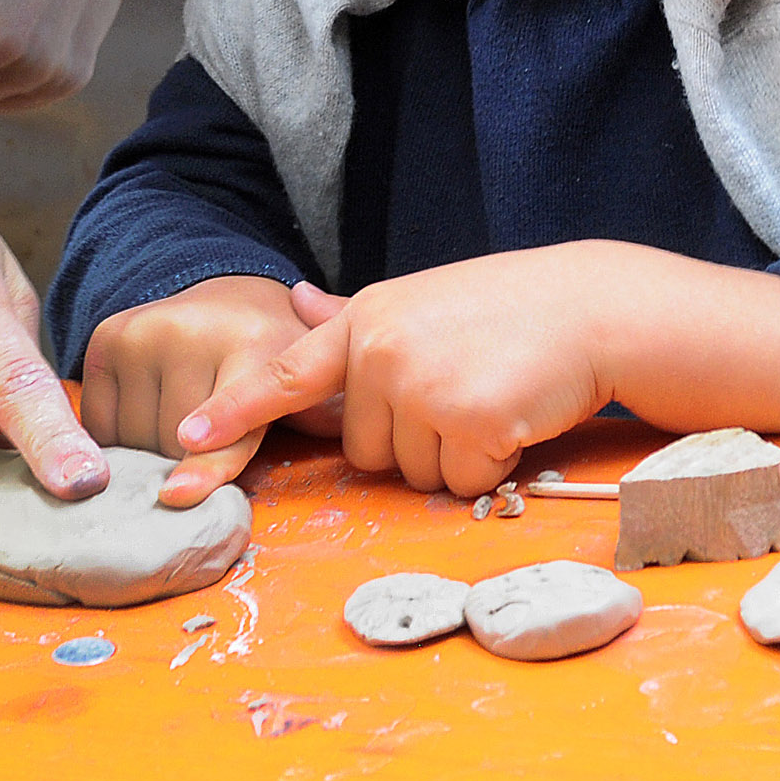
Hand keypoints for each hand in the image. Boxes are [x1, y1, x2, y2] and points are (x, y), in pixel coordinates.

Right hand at [79, 275, 329, 507]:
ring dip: (153, 452)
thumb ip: (330, 414)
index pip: (231, 418)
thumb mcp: (313, 376)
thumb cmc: (276, 353)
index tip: (178, 494)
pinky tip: (147, 410)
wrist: (231, 293)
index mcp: (255, 345)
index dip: (207, 461)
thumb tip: (346, 436)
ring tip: (179, 418)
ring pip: (136, 441)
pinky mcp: (109, 338)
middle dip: (191, 464)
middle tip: (209, 440)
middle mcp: (192, 331)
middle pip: (176, 448)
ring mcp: (145, 331)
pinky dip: (119, 435)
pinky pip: (102, 423)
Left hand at [175, 246, 779, 498]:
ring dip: (452, 453)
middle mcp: (382, 349)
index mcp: (364, 319)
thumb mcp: (421, 299)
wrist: (592, 307)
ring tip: (489, 396)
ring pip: (412, 471)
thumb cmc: (507, 308)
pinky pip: (460, 482)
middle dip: (410, 438)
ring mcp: (422, 385)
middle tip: (459, 390)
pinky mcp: (469, 421)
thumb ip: (352, 315)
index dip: (233, 410)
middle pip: (363, 448)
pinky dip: (489, 467)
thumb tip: (295, 298)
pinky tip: (513, 417)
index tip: (187, 441)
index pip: (286, 372)